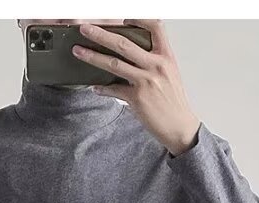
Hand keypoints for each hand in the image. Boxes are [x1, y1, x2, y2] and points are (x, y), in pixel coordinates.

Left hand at [71, 19, 201, 156]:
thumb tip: (133, 53)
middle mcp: (155, 66)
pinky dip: (102, 88)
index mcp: (166, 56)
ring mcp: (145, 82)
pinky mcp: (136, 99)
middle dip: (101, 34)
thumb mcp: (170, 73)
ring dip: (93, 56)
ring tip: (79, 51)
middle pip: (124, 44)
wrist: (179, 126)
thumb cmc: (174, 101)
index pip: (155, 27)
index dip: (138, 19)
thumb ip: (154, 60)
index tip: (123, 20)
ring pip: (114, 64)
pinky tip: (95, 87)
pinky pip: (114, 89)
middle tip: (86, 28)